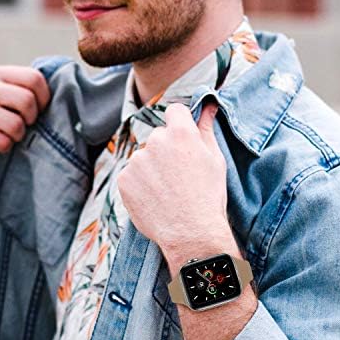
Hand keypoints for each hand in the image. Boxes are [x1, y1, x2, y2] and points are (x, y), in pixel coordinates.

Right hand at [0, 65, 49, 163]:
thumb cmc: (13, 124)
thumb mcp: (25, 103)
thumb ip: (39, 90)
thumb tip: (69, 86)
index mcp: (1, 74)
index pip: (34, 78)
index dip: (44, 99)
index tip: (40, 110)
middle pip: (26, 100)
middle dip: (32, 118)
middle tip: (25, 124)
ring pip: (15, 123)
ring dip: (19, 135)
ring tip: (12, 135)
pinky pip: (2, 141)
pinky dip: (6, 147)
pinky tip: (0, 144)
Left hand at [117, 101, 229, 262]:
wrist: (190, 233)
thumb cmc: (208, 196)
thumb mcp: (215, 160)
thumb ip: (207, 129)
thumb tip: (209, 107)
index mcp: (180, 133)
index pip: (175, 111)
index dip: (180, 123)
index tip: (183, 139)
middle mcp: (155, 141)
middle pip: (159, 136)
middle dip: (166, 149)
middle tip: (178, 175)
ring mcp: (137, 160)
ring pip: (144, 157)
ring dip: (152, 168)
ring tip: (167, 191)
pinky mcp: (124, 179)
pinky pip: (132, 175)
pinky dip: (140, 184)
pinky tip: (154, 198)